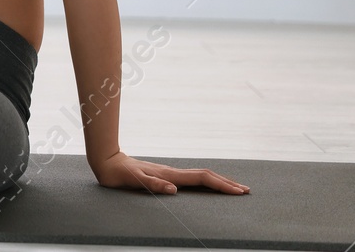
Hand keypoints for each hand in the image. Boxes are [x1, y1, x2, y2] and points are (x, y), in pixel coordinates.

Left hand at [91, 150, 249, 194]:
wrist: (108, 162)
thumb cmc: (119, 174)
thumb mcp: (134, 182)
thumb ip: (153, 185)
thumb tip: (173, 190)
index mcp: (170, 175)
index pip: (202, 179)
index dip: (221, 185)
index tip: (239, 191)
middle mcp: (173, 173)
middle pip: (206, 176)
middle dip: (227, 183)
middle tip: (246, 191)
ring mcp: (170, 173)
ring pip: (200, 176)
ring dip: (219, 181)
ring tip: (234, 188)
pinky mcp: (166, 175)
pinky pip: (191, 179)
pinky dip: (206, 182)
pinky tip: (208, 185)